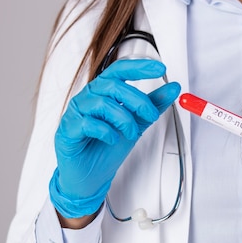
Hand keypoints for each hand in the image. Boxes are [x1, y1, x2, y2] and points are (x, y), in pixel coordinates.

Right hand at [49, 59, 180, 218]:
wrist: (90, 176)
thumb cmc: (107, 148)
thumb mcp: (137, 123)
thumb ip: (152, 105)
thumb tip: (173, 88)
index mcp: (103, 92)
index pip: (119, 70)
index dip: (139, 67)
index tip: (160, 68)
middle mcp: (88, 98)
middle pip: (113, 86)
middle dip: (138, 100)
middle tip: (152, 115)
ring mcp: (76, 113)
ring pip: (102, 104)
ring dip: (124, 119)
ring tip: (131, 133)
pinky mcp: (68, 130)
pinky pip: (88, 123)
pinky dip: (106, 132)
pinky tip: (113, 139)